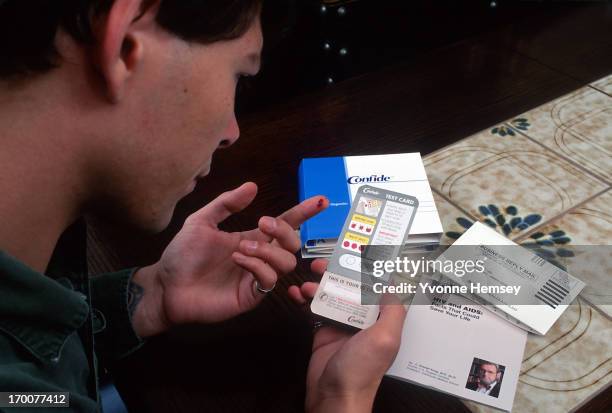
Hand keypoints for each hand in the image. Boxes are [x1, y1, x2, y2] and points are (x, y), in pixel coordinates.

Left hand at [132, 182, 327, 336]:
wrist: (165, 286)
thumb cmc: (182, 255)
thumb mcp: (201, 221)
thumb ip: (226, 204)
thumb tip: (252, 186)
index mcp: (251, 238)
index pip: (285, 224)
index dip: (303, 213)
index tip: (320, 200)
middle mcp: (259, 257)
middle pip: (293, 243)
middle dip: (284, 230)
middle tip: (262, 223)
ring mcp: (256, 278)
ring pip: (287, 263)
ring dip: (269, 250)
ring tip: (242, 247)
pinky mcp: (250, 296)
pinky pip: (269, 281)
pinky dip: (257, 265)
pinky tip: (238, 260)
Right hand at [288, 260, 406, 412]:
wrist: (333, 396)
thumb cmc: (361, 372)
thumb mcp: (386, 337)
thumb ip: (393, 309)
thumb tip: (392, 285)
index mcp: (381, 319)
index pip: (377, 287)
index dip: (367, 270)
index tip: (357, 253)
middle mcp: (363, 319)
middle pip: (351, 287)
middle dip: (337, 273)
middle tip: (322, 264)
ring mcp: (342, 325)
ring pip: (331, 295)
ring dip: (318, 284)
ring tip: (306, 281)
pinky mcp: (323, 331)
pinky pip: (315, 309)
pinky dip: (305, 299)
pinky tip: (296, 294)